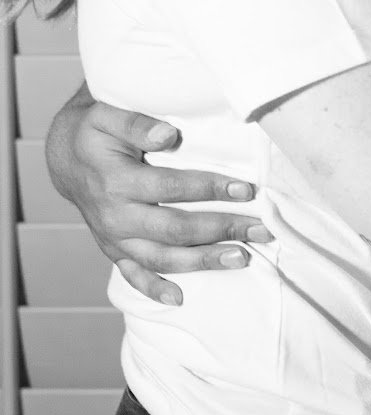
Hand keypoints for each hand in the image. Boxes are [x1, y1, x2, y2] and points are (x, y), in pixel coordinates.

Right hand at [45, 90, 271, 305]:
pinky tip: (180, 299)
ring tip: (242, 258)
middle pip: (174, 229)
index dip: (210, 188)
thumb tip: (169, 135)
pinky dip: (155, 288)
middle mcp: (114, 216)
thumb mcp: (107, 115)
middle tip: (261, 229)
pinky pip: (133, 275)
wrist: (64, 156)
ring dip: (203, 261)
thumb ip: (137, 124)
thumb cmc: (95, 132)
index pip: (171, 188)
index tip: (245, 189)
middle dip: (221, 229)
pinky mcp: (113, 249)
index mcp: (116, 182)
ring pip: (162, 257)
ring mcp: (113, 238)